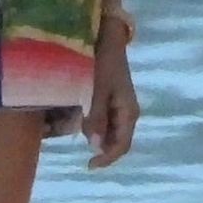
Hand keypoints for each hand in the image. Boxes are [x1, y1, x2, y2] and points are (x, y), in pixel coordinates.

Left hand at [82, 25, 139, 169]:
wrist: (107, 37)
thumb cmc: (103, 62)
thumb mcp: (97, 90)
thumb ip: (97, 118)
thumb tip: (96, 146)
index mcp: (129, 112)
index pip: (121, 146)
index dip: (106, 159)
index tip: (88, 164)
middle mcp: (127, 112)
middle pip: (116, 140)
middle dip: (99, 148)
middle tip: (77, 149)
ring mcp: (120, 106)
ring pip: (109, 131)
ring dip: (94, 136)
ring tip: (73, 132)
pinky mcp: (111, 98)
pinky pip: (103, 119)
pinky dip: (92, 124)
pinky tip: (78, 120)